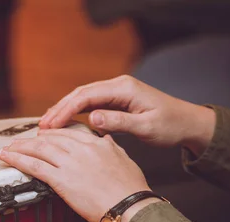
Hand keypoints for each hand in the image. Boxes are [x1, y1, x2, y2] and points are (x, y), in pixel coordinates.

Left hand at [0, 128, 157, 221]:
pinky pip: (34, 166)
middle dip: (33, 140)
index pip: (69, 134)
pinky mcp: (61, 180)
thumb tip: (106, 139)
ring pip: (39, 149)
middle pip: (51, 139)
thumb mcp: (125, 161)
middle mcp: (82, 150)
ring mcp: (70, 163)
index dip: (53, 134)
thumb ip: (112, 148)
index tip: (44, 136)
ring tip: (8, 148)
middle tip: (21, 142)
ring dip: (20, 147)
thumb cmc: (131, 190)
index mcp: (97, 144)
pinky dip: (18, 160)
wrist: (130, 207)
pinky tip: (7, 157)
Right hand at [39, 75, 214, 156]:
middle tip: (42, 126)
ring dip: (65, 111)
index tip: (52, 124)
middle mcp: (118, 86)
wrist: (187, 123)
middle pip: (80, 94)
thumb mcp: (146, 127)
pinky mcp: (117, 102)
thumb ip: (118, 122)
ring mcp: (117, 93)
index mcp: (124, 88)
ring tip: (48, 125)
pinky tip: (66, 124)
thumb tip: (91, 118)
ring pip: (83, 99)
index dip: (66, 110)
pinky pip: (91, 105)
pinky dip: (76, 114)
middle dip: (59, 109)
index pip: (86, 96)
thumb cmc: (170, 125)